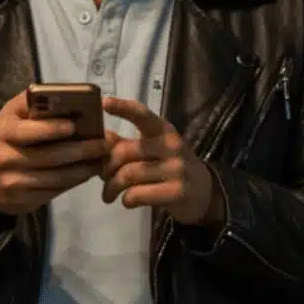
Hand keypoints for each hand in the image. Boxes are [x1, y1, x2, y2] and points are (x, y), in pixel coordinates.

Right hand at [0, 90, 110, 224]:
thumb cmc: (5, 139)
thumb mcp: (10, 116)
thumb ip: (32, 103)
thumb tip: (65, 94)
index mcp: (3, 132)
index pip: (27, 131)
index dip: (51, 129)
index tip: (74, 125)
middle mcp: (5, 158)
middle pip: (48, 157)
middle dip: (80, 150)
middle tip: (105, 143)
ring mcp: (14, 183)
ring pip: (55, 178)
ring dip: (83, 169)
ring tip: (102, 159)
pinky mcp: (23, 202)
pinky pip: (54, 192)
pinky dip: (74, 182)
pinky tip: (87, 173)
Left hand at [99, 97, 222, 226]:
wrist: (203, 192)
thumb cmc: (169, 166)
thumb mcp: (151, 150)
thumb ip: (125, 143)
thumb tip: (100, 138)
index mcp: (163, 130)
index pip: (142, 114)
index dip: (122, 107)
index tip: (103, 102)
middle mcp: (171, 145)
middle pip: (124, 152)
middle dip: (106, 167)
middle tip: (102, 177)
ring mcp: (176, 169)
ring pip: (128, 174)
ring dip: (112, 187)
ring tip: (108, 194)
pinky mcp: (177, 192)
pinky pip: (138, 194)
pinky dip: (126, 200)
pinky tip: (127, 201)